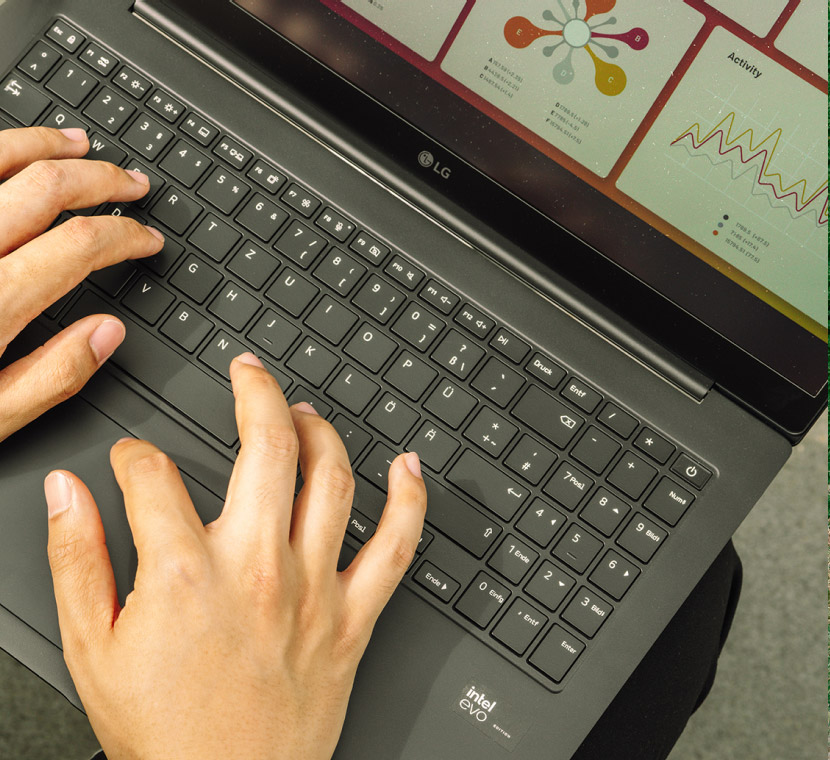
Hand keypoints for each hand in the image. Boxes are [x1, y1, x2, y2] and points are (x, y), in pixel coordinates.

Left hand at [0, 126, 162, 442]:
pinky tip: (1, 156)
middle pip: (44, 187)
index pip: (81, 244)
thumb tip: (106, 336)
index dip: (126, 235)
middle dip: (100, 179)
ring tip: (76, 144)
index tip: (145, 240)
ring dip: (41, 145)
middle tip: (129, 182)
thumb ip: (49, 378)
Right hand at [43, 353, 427, 759]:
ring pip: (333, 481)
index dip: (137, 455)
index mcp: (184, 572)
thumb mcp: (90, 647)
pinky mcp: (354, 619)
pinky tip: (409, 468)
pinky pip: (397, 547)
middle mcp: (256, 568)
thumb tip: (68, 494)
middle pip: (265, 447)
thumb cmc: (165, 731)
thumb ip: (76, 559)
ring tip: (306, 410)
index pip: (156, 474)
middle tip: (247, 372)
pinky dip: (410, 501)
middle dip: (254, 393)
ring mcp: (313, 590)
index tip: (135, 459)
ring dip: (322, 431)